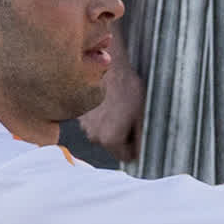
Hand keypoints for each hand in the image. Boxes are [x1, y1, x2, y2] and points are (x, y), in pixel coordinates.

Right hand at [79, 43, 143, 161]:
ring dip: (113, 125)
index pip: (127, 157)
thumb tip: (143, 153)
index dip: (136, 147)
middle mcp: (95, 136)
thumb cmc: (125, 85)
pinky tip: (110, 102)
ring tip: (120, 106)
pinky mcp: (80, 115)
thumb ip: (142, 138)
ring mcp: (85, 125)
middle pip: (115, 146)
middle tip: (131, 116)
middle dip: (124, 136)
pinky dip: (102, 116)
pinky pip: (95, 122)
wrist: (106, 65)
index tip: (139, 134)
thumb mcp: (142, 114)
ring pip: (105, 133)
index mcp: (110, 139)